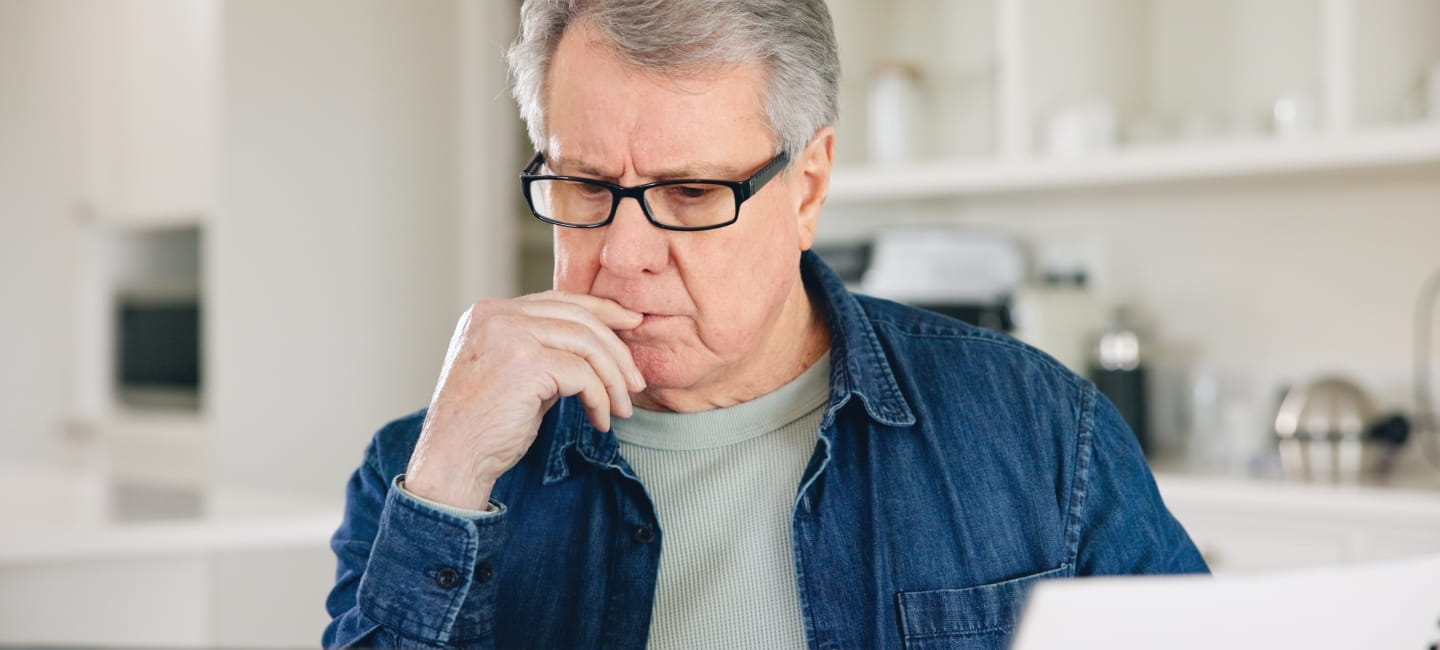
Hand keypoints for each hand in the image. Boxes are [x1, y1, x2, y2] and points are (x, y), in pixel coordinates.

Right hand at [402, 292, 645, 509]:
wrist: (452, 460)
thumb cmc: (484, 426)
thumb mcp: (513, 374)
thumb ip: (544, 350)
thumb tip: (599, 346)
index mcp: (490, 312)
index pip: (559, 300)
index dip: (602, 311)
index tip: (632, 325)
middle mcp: (497, 315)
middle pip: (579, 317)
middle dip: (616, 350)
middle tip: (636, 382)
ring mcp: (509, 335)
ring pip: (586, 344)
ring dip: (613, 379)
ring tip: (623, 408)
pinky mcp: (525, 362)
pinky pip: (583, 374)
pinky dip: (600, 399)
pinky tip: (600, 420)